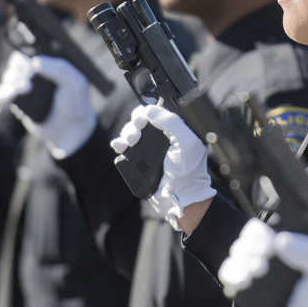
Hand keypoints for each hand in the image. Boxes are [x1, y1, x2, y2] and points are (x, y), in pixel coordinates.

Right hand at [0, 51, 96, 158]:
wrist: (71, 129)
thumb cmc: (76, 101)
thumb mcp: (74, 82)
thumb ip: (59, 69)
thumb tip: (36, 62)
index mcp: (49, 65)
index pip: (32, 52)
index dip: (27, 56)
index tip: (31, 65)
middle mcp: (35, 75)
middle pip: (16, 64)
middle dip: (19, 70)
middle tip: (29, 81)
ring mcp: (25, 89)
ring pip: (8, 78)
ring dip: (11, 82)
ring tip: (24, 89)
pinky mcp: (18, 103)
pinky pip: (3, 94)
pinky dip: (4, 94)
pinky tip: (13, 97)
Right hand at [111, 104, 214, 228]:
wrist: (177, 197)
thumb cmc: (188, 172)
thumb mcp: (187, 142)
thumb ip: (171, 122)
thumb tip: (149, 109)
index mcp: (176, 129)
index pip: (158, 112)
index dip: (147, 113)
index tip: (143, 121)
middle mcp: (163, 136)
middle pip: (141, 120)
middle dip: (135, 124)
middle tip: (136, 135)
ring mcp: (150, 148)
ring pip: (131, 132)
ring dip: (126, 134)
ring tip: (129, 143)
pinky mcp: (139, 159)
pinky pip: (125, 146)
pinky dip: (119, 143)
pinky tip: (120, 146)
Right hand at [218, 219, 307, 306]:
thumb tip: (281, 240)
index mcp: (289, 245)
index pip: (267, 227)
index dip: (261, 233)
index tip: (269, 246)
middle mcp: (270, 255)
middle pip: (246, 239)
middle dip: (249, 248)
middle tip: (262, 266)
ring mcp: (255, 272)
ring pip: (235, 254)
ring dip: (240, 262)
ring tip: (253, 276)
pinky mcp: (243, 290)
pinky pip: (228, 274)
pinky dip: (232, 275)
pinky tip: (245, 283)